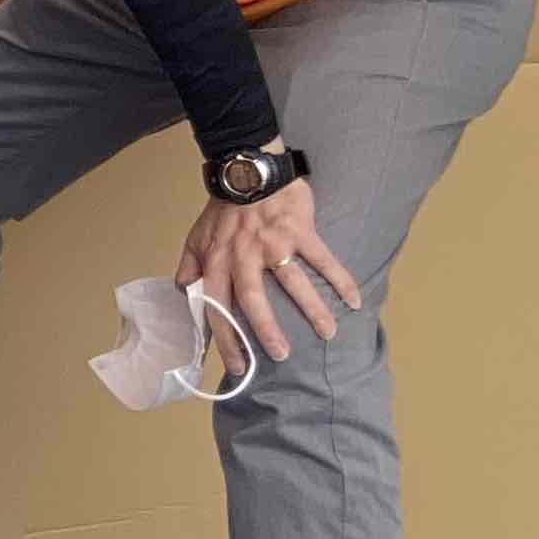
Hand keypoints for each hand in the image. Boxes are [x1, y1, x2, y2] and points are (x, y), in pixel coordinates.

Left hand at [177, 167, 361, 362]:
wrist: (247, 172)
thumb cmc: (223, 210)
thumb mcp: (196, 238)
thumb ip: (190, 266)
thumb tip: (184, 292)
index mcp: (218, 263)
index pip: (217, 308)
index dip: (226, 339)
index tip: (239, 366)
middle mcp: (244, 257)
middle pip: (254, 301)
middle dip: (266, 332)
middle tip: (281, 356)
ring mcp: (273, 244)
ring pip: (293, 282)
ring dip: (312, 309)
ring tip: (328, 333)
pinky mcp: (299, 231)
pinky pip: (323, 258)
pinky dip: (340, 279)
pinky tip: (354, 300)